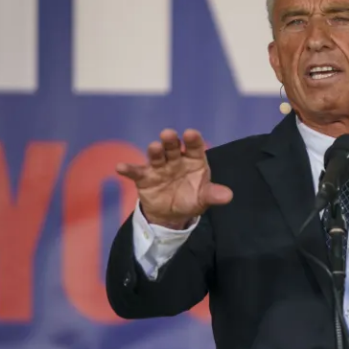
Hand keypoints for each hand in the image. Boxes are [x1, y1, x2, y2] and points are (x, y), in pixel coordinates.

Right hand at [116, 129, 232, 228]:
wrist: (171, 214)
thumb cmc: (191, 198)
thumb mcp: (203, 198)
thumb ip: (213, 195)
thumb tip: (228, 196)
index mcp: (193, 160)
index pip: (194, 147)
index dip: (192, 140)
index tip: (191, 134)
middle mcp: (175, 159)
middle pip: (173, 147)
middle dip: (171, 141)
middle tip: (168, 134)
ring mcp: (159, 167)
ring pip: (156, 156)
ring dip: (154, 151)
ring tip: (153, 147)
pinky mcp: (144, 177)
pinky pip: (136, 172)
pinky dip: (128, 169)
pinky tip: (120, 167)